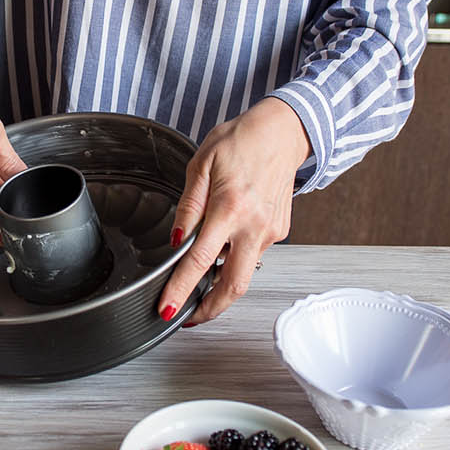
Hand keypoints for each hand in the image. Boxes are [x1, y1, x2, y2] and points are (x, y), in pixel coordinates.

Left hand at [158, 98, 309, 323]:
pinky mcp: (280, 232)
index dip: (180, 291)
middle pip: (233, 287)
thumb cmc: (241, 141)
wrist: (283, 131)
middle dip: (209, 310)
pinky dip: (235, 259)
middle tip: (187, 317)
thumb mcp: (201, 165)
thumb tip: (176, 241)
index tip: (167, 310)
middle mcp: (254, 226)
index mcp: (230, 209)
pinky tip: (224, 246)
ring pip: (244, 272)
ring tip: (199, 281)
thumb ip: (188, 207)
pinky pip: (253, 254)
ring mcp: (270, 232)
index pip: (199, 262)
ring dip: (220, 284)